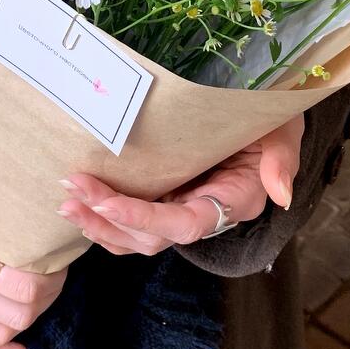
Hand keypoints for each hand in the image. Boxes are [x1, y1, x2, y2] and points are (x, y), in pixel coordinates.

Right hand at [0, 134, 66, 348]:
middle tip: (57, 269)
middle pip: (16, 315)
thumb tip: (46, 218)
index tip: (60, 255)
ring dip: (28, 319)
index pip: (23, 286)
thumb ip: (3, 213)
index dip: (51, 275)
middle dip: (47, 296)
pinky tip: (21, 345)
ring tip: (41, 291)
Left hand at [57, 114, 304, 255]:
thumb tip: (281, 194)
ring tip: (66, 199)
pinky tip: (78, 200)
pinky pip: (131, 222)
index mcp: (233, 199)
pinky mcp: (165, 197)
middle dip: (108, 219)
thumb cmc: (271, 117)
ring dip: (97, 222)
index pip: (185, 223)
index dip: (143, 218)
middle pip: (151, 236)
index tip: (106, 202)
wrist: (260, 111)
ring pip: (135, 236)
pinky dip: (103, 216)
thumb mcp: (283, 128)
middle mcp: (204, 212)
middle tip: (72, 190)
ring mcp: (181, 207)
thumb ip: (283, 157)